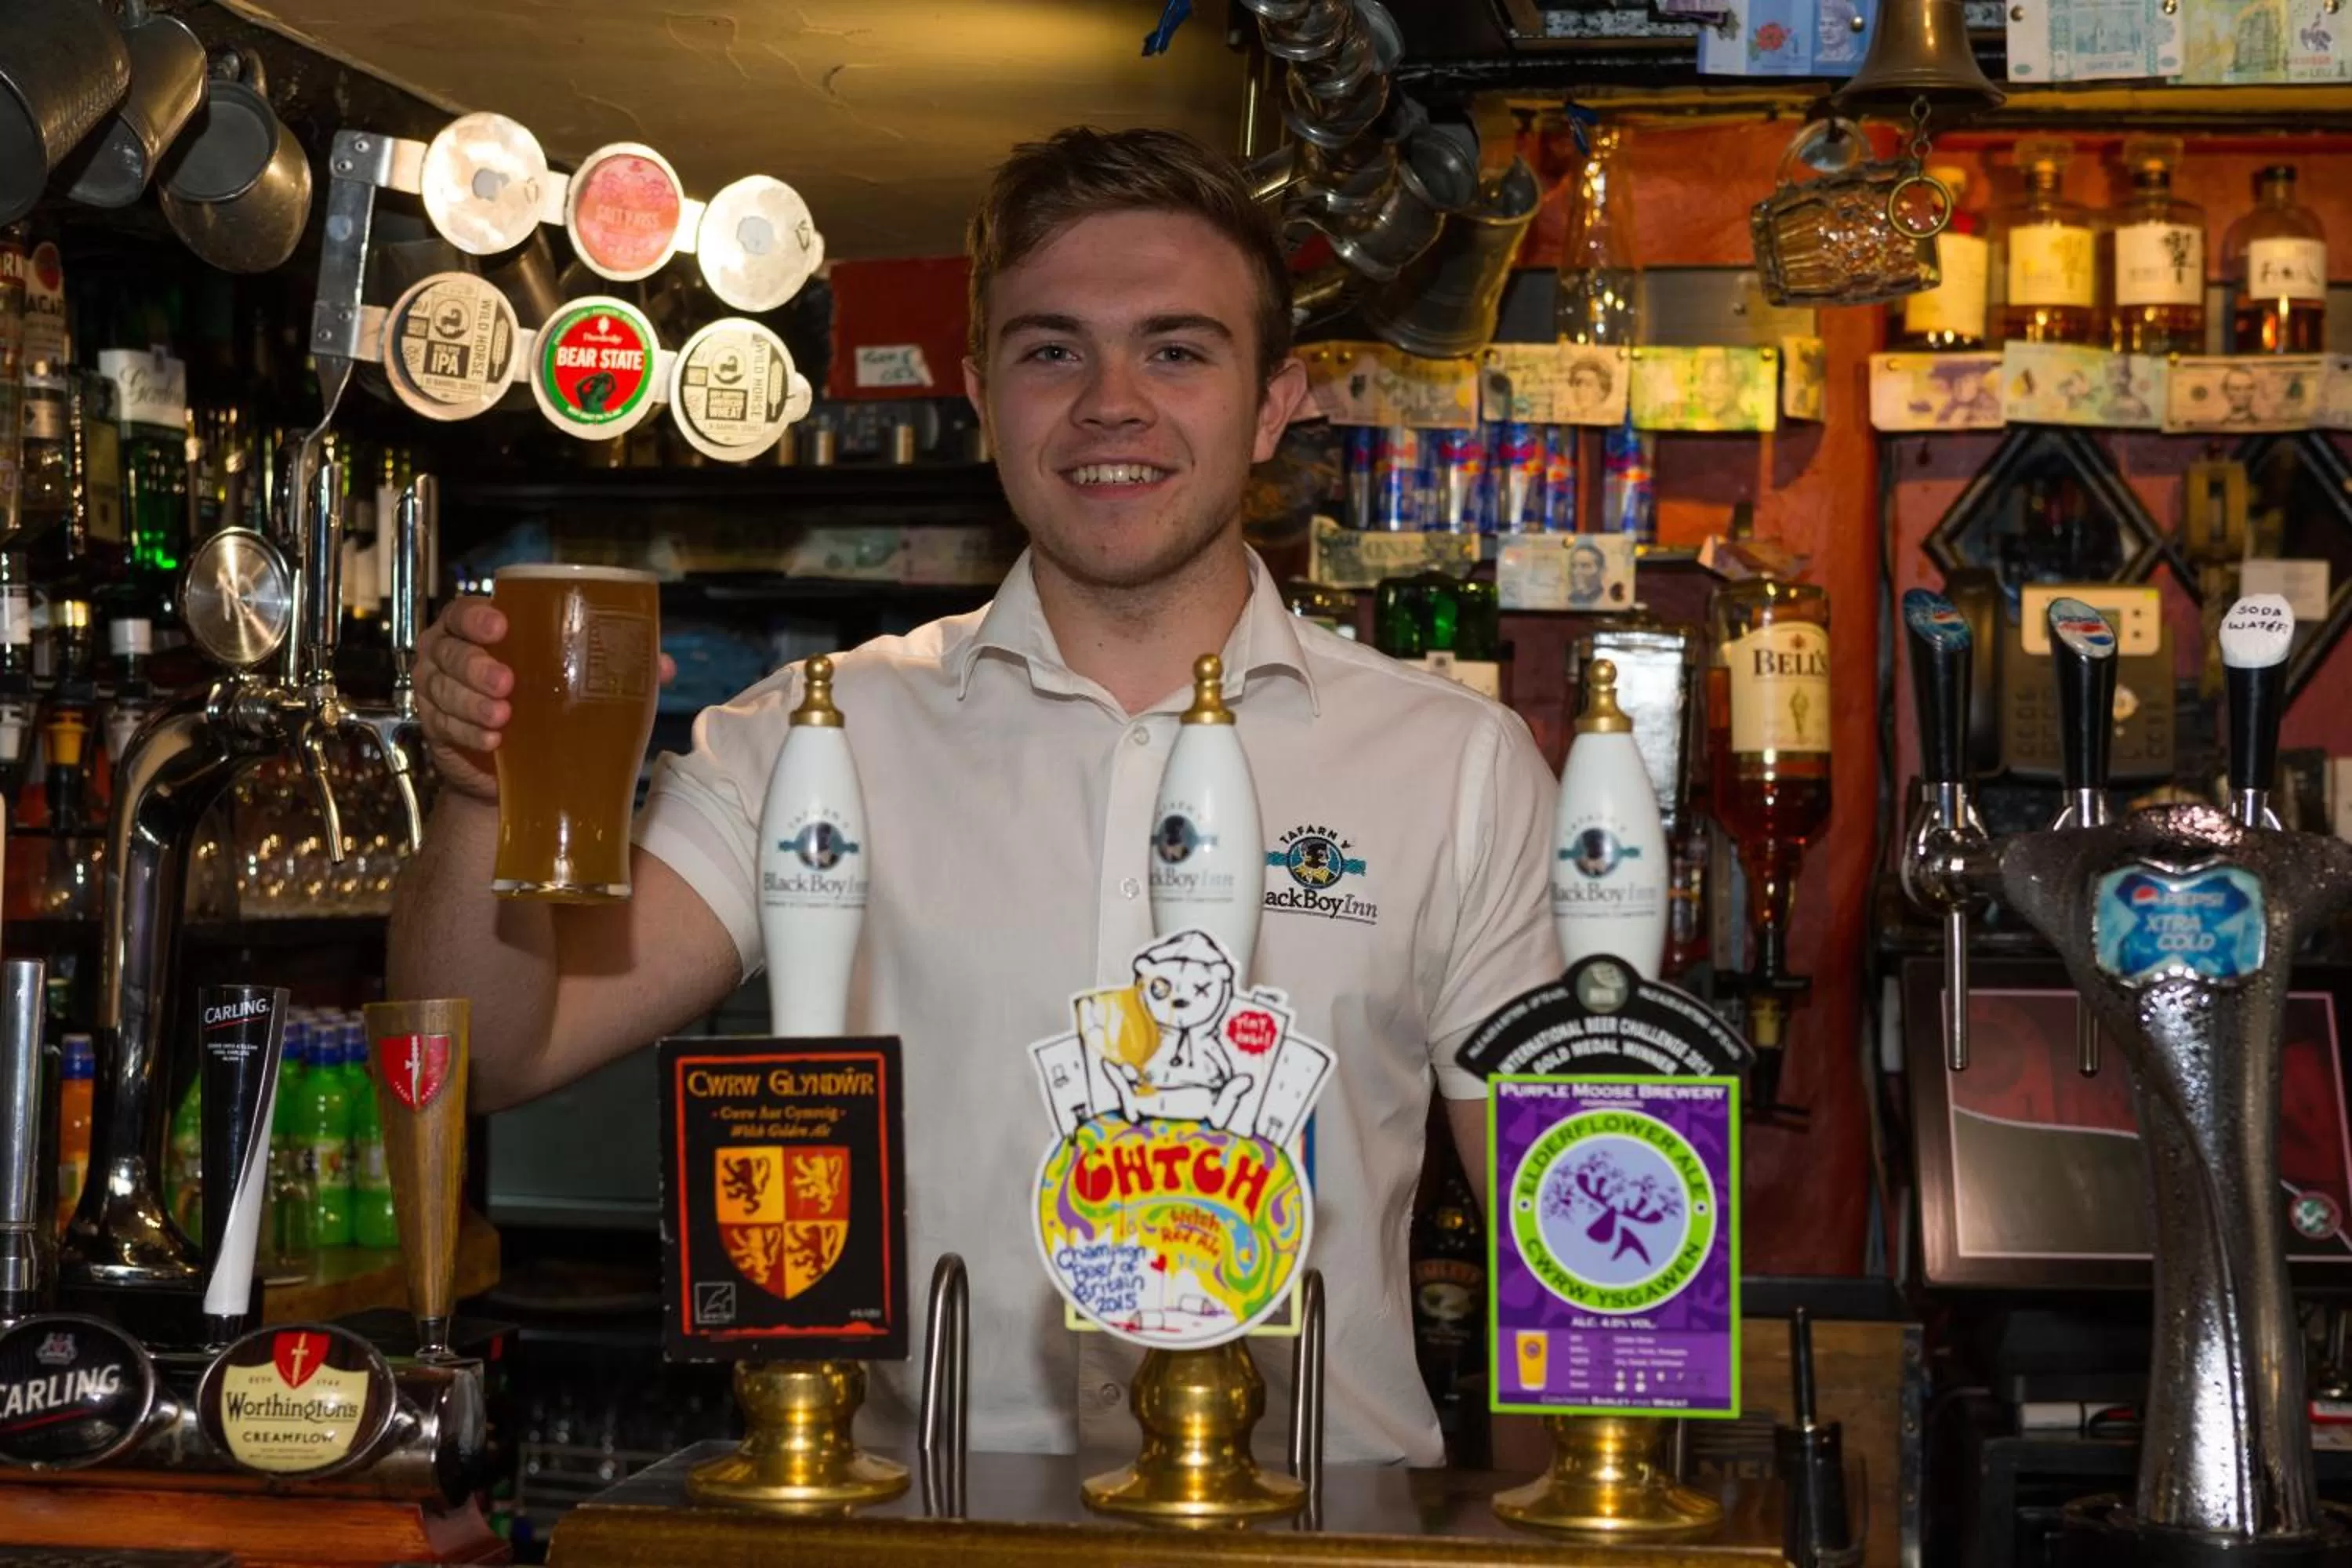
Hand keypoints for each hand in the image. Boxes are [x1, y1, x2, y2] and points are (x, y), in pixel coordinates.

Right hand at [417, 596, 677, 804]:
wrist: (519, 766)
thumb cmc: (548, 704)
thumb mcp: (579, 680)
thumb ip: (618, 666)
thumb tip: (664, 666)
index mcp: (482, 630)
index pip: (466, 612)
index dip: (477, 617)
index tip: (500, 626)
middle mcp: (452, 655)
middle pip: (450, 651)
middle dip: (476, 666)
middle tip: (506, 683)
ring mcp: (439, 692)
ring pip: (442, 690)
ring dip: (471, 704)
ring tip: (502, 718)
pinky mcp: (437, 730)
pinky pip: (444, 727)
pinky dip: (468, 733)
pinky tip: (492, 741)